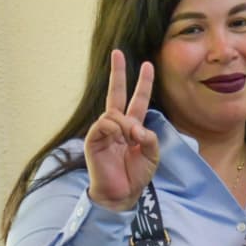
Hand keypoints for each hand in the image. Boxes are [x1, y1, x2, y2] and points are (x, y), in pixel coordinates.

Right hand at [84, 49, 158, 211]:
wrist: (122, 193)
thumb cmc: (136, 174)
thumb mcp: (151, 154)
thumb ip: (149, 136)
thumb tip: (135, 126)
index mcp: (132, 126)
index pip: (137, 100)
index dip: (143, 83)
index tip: (147, 65)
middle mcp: (117, 125)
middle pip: (116, 93)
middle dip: (118, 72)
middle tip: (117, 52)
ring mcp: (104, 131)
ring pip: (115, 114)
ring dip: (127, 126)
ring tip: (131, 142)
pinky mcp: (93, 139)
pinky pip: (105, 124)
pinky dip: (116, 130)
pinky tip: (119, 141)